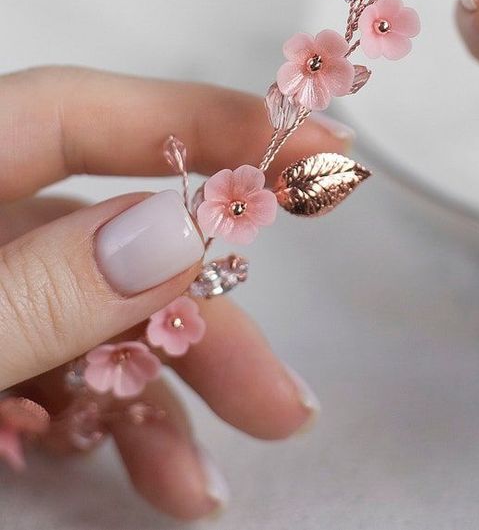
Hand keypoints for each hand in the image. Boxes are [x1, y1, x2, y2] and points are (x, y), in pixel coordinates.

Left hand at [0, 66, 348, 518]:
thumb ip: (40, 291)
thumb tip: (182, 234)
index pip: (87, 112)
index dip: (205, 118)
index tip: (315, 146)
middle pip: (107, 240)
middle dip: (200, 322)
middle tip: (284, 397)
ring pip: (87, 319)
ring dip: (154, 396)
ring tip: (198, 489)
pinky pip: (47, 369)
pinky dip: (93, 417)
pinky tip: (122, 466)